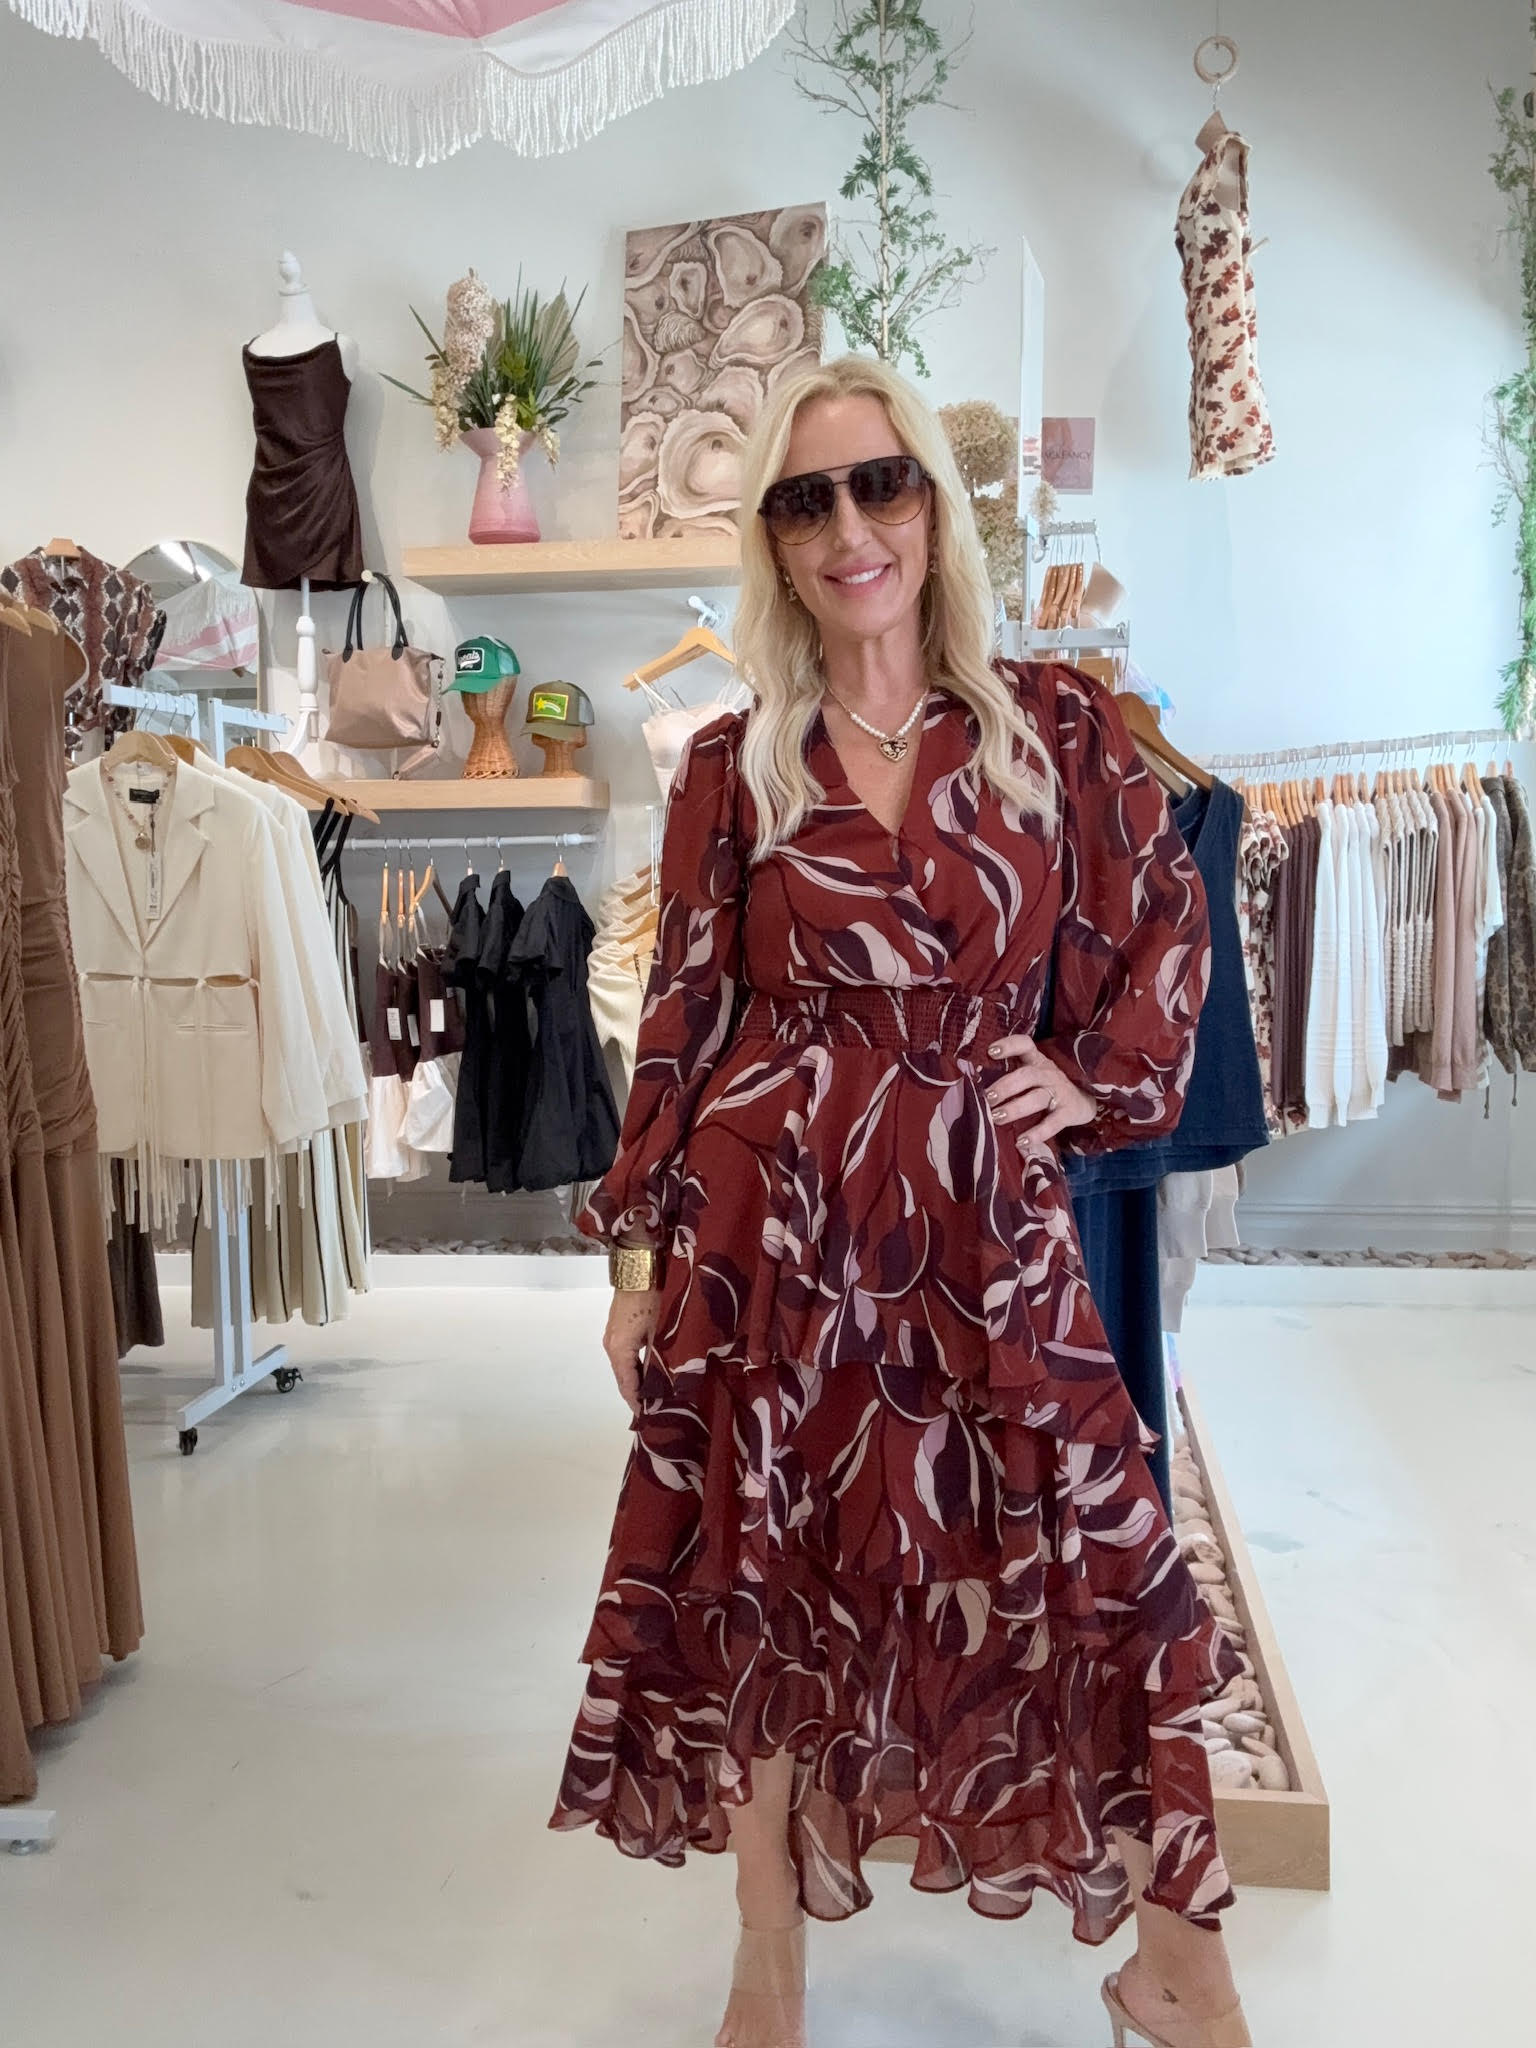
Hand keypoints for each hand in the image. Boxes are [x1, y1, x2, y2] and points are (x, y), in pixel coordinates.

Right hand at [603, 1287, 660, 1417]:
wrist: (640, 1269)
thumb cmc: (652, 1300)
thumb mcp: (659, 1333)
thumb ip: (659, 1360)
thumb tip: (665, 1385)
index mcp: (619, 1350)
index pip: (627, 1385)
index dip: (637, 1403)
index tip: (647, 1419)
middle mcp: (611, 1346)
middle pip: (623, 1378)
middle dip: (637, 1395)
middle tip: (654, 1411)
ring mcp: (613, 1336)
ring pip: (624, 1367)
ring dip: (637, 1381)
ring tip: (653, 1396)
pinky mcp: (619, 1328)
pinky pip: (626, 1356)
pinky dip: (635, 1368)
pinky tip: (648, 1373)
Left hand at [983, 1035, 1095, 1150]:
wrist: (1085, 1101)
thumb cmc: (1048, 1087)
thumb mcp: (1033, 1076)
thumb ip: (1010, 1077)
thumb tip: (973, 1088)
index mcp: (1037, 1061)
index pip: (1025, 1045)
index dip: (1009, 1045)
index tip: (991, 1051)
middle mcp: (1048, 1074)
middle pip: (1027, 1075)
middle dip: (1005, 1086)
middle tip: (987, 1097)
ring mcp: (1060, 1092)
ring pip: (1037, 1098)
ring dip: (1015, 1108)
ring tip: (996, 1117)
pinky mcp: (1069, 1112)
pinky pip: (1053, 1123)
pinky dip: (1037, 1133)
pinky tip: (1021, 1141)